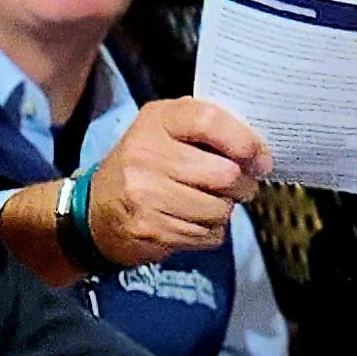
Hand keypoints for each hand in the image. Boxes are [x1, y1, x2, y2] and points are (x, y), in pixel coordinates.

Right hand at [86, 98, 267, 268]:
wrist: (97, 210)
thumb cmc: (144, 163)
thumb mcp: (166, 129)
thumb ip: (208, 128)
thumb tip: (258, 153)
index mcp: (157, 121)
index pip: (209, 120)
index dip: (244, 141)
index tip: (260, 158)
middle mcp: (148, 155)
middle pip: (224, 174)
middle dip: (243, 184)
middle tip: (241, 186)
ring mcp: (147, 196)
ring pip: (219, 209)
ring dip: (225, 210)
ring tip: (211, 203)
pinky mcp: (151, 230)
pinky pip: (206, 235)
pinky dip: (209, 231)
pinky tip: (193, 221)